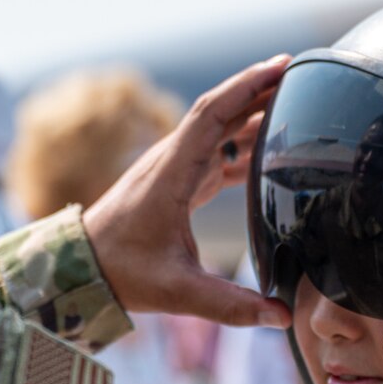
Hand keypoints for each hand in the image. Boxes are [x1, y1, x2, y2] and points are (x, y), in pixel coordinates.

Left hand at [82, 55, 292, 329]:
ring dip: (253, 114)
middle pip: (221, 111)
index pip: (213, 114)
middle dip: (260, 89)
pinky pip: (213, 152)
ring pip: (217, 129)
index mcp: (172, 172)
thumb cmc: (122, 273)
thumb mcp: (178, 292)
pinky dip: (241, 144)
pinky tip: (268, 150)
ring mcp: (173, 169)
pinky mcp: (174, 183)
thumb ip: (230, 306)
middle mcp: (172, 161)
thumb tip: (280, 317)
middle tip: (302, 75)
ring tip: (295, 104)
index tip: (281, 66)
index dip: (248, 86)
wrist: (80, 269)